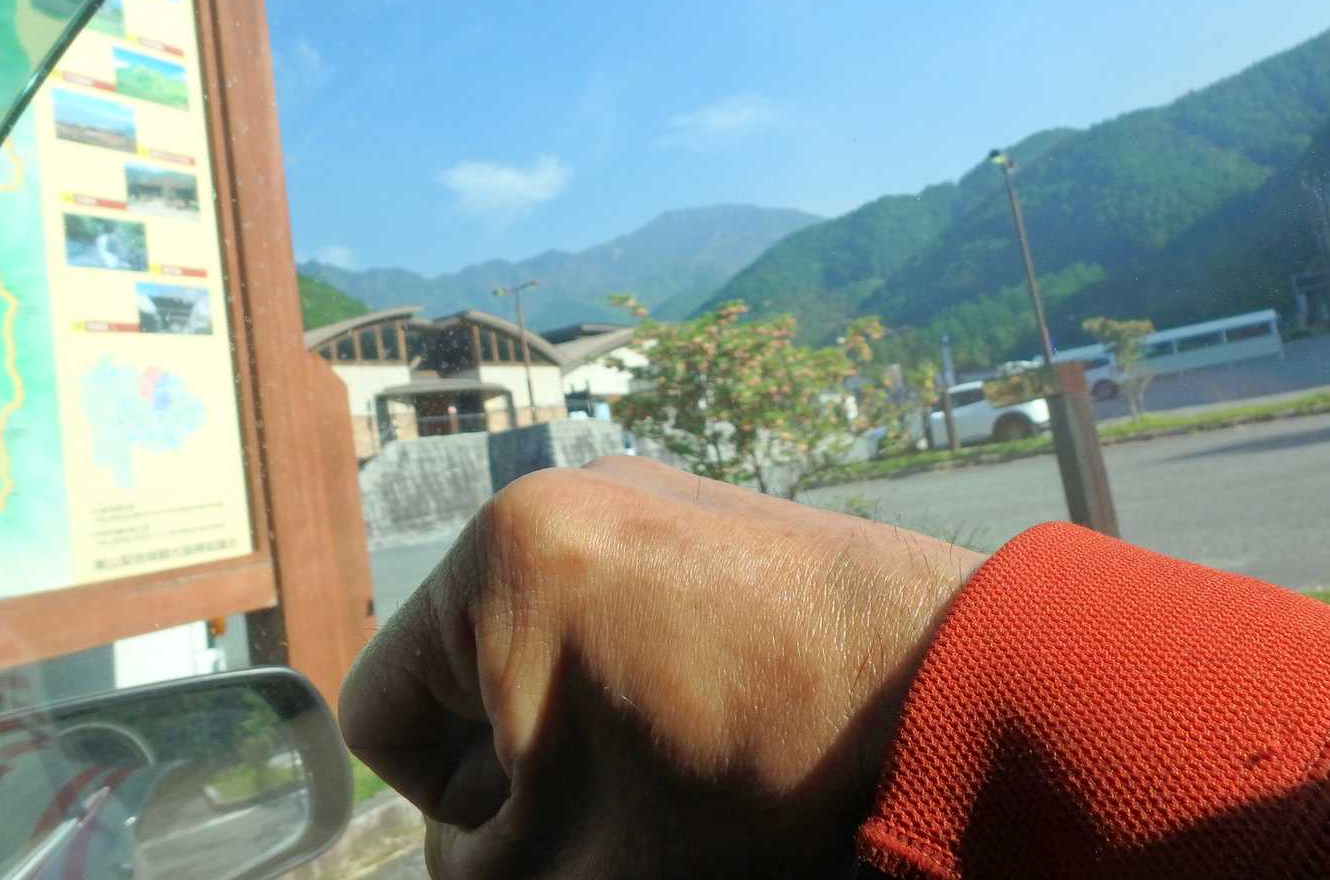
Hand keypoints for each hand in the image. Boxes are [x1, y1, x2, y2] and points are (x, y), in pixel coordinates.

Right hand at [339, 456, 982, 877]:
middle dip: (512, 764)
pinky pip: (615, 602)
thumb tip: (471, 842)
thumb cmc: (752, 780)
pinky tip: (708, 721)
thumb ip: (474, 873)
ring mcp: (641, 488)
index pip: (381, 717)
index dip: (446, 814)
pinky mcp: (703, 507)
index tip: (547, 834)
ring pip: (542, 642)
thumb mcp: (576, 866)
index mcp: (500, 558)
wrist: (948, 694)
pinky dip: (631, 674)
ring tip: (664, 771)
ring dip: (574, 725)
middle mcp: (560, 492)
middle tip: (607, 814)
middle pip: (462, 671)